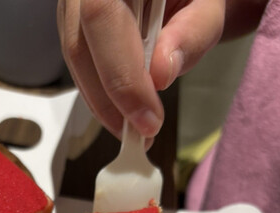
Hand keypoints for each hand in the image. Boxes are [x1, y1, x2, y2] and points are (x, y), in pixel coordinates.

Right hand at [57, 0, 224, 138]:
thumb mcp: (208, 3)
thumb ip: (192, 32)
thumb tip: (159, 74)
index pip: (102, 14)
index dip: (120, 73)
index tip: (146, 119)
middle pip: (78, 44)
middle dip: (109, 99)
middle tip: (142, 133)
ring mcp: (72, 2)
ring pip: (73, 57)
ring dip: (102, 102)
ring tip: (134, 129)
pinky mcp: (72, 21)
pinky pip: (78, 62)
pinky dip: (100, 93)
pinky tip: (123, 111)